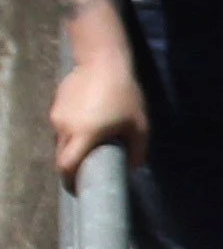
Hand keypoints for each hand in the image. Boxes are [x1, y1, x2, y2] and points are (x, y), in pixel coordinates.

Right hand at [47, 47, 144, 181]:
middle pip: (61, 156)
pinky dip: (72, 132)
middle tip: (87, 170)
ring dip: (73, 147)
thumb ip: (137, 151)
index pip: (66, 166)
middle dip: (72, 166)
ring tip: (91, 146)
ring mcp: (57, 114)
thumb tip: (134, 168)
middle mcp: (64, 126)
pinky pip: (62, 125)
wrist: (103, 61)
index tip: (79, 187)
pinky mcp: (56, 104)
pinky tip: (88, 126)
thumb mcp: (140, 126)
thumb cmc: (125, 95)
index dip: (70, 180)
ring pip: (61, 140)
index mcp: (83, 135)